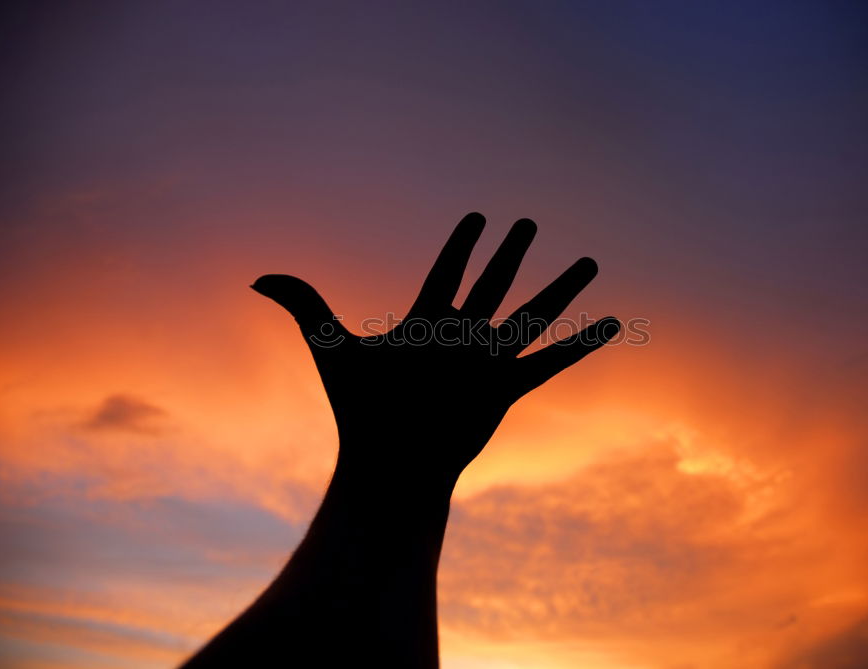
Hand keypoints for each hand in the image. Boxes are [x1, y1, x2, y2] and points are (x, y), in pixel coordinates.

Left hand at [251, 213, 619, 495]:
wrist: (389, 463)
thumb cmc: (359, 409)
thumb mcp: (331, 346)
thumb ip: (304, 302)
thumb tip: (256, 276)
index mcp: (425, 321)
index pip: (448, 270)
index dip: (463, 242)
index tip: (478, 217)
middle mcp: (460, 338)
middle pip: (494, 282)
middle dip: (512, 251)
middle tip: (529, 222)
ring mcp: (485, 363)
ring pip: (531, 315)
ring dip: (562, 289)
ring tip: (590, 261)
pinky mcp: (505, 390)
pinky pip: (551, 362)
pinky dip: (582, 345)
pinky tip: (611, 324)